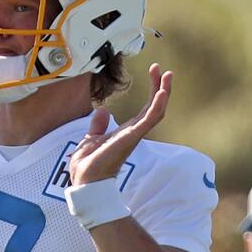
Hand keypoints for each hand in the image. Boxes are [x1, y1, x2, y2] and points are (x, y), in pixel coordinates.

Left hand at [69, 63, 171, 185]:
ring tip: (167, 76)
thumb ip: (99, 125)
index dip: (152, 90)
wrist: (84, 181)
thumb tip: (103, 110)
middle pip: (154, 107)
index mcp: (126, 132)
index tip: (153, 71)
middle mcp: (134, 133)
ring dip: (163, 93)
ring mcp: (134, 135)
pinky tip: (162, 93)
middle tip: (163, 69)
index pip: (146, 108)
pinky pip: (149, 120)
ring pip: (156, 112)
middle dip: (160, 88)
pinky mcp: (131, 138)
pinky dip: (157, 106)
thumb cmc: (88, 165)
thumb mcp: (92, 139)